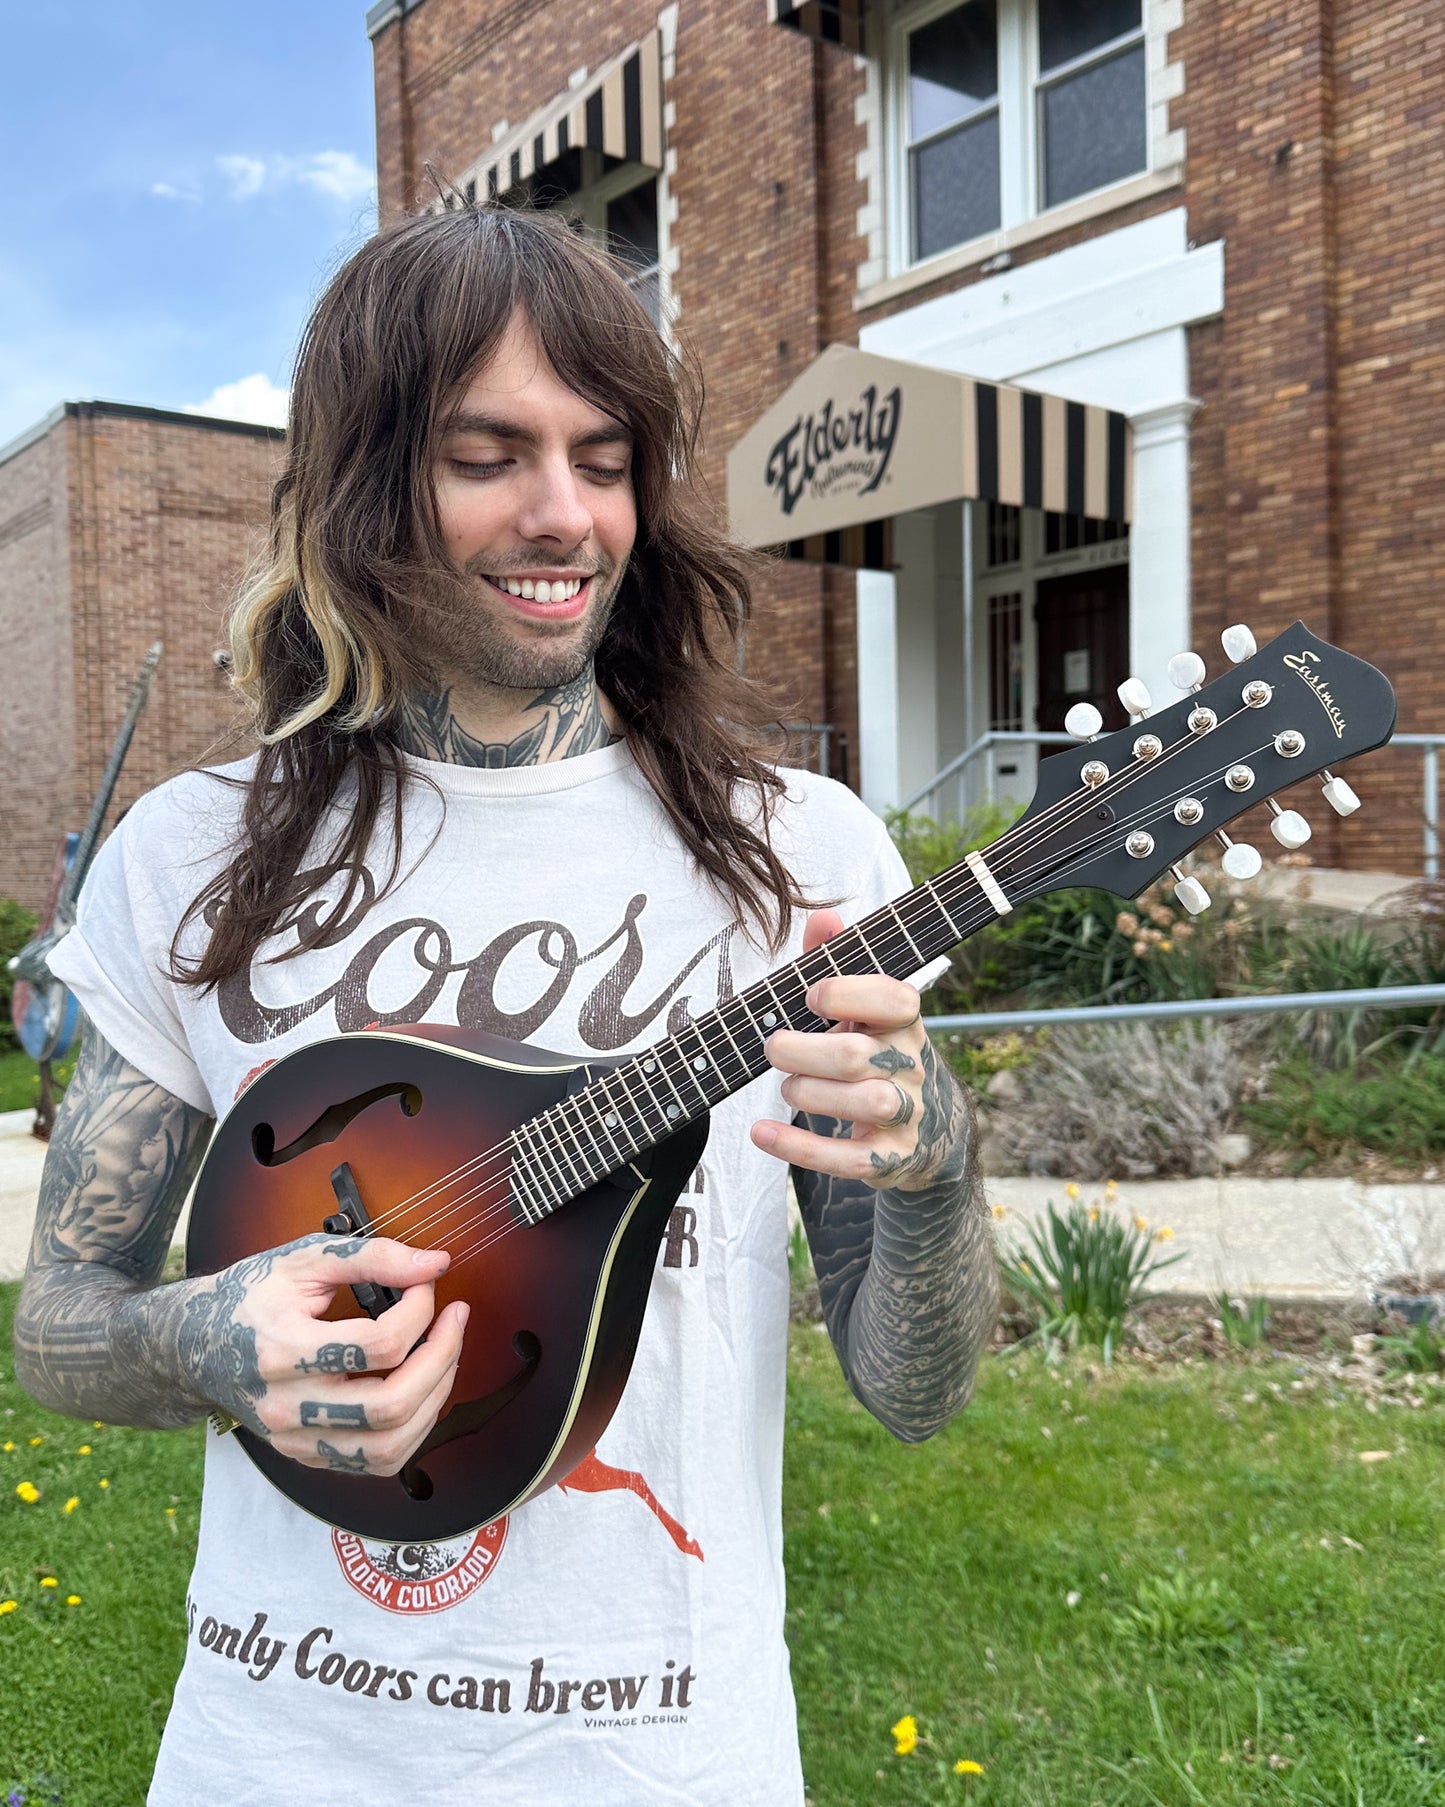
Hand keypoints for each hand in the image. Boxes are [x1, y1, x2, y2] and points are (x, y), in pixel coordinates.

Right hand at [181, 1233, 467, 1477]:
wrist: (195, 1345)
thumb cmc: (253, 1296)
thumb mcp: (304, 1260)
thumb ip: (372, 1257)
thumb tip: (436, 1263)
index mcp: (281, 1349)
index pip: (378, 1345)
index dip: (420, 1311)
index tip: (427, 1286)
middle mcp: (286, 1406)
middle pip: (390, 1405)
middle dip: (442, 1359)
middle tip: (455, 1321)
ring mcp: (295, 1440)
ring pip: (390, 1446)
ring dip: (435, 1398)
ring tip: (444, 1355)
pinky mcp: (305, 1456)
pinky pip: (376, 1462)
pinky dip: (414, 1428)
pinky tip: (421, 1389)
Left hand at [751, 908, 940, 1192]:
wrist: (929, 1130)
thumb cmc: (877, 1051)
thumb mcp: (863, 1008)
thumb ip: (838, 961)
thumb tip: (824, 918)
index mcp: (904, 1021)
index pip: (894, 999)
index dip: (847, 993)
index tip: (810, 996)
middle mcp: (910, 1064)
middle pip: (856, 1055)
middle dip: (801, 1050)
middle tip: (774, 1047)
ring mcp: (905, 1113)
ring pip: (863, 1103)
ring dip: (807, 1092)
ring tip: (787, 1086)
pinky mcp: (890, 1157)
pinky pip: (848, 1158)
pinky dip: (799, 1147)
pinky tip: (763, 1132)